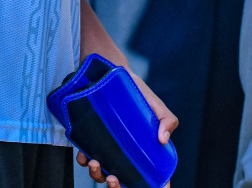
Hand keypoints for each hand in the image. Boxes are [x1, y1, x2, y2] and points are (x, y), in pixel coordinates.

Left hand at [77, 70, 178, 185]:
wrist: (115, 75)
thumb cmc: (139, 94)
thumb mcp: (157, 106)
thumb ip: (167, 120)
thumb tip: (162, 139)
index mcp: (144, 153)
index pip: (151, 179)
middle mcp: (126, 155)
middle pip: (123, 183)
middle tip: (113, 179)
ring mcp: (109, 150)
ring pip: (102, 175)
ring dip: (97, 175)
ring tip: (96, 163)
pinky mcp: (93, 141)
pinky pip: (86, 159)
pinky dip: (84, 161)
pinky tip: (84, 154)